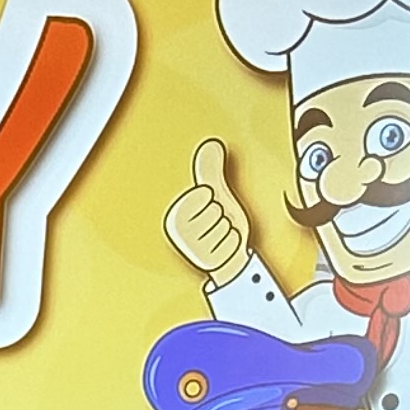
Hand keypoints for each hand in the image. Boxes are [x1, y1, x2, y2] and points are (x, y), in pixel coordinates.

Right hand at [166, 138, 253, 282]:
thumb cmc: (219, 221)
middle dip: (223, 215)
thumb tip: (210, 145)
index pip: (205, 192)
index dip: (214, 198)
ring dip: (229, 230)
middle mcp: (179, 234)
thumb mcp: (215, 193)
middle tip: (217, 224)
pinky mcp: (209, 264)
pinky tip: (226, 247)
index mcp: (175, 215)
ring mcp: (194, 251)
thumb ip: (210, 170)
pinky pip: (232, 242)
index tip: (209, 208)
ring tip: (221, 235)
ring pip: (225, 226)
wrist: (226, 254)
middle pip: (216, 210)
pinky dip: (234, 244)